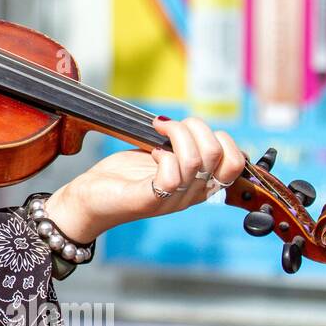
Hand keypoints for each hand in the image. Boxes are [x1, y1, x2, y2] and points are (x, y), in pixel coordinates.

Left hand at [46, 116, 244, 240]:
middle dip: (195, 127)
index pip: (235, 163)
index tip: (192, 129)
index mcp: (198, 184)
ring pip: (195, 160)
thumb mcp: (160, 156)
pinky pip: (171, 175)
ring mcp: (171, 199)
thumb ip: (180, 146)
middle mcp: (190, 194)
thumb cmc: (123, 176)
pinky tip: (150, 153)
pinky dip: (162, 155)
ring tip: (156, 130)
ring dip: (175, 134)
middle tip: (168, 125)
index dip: (223, 138)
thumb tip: (193, 125)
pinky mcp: (148, 200)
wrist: (89, 200)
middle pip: (217, 155)